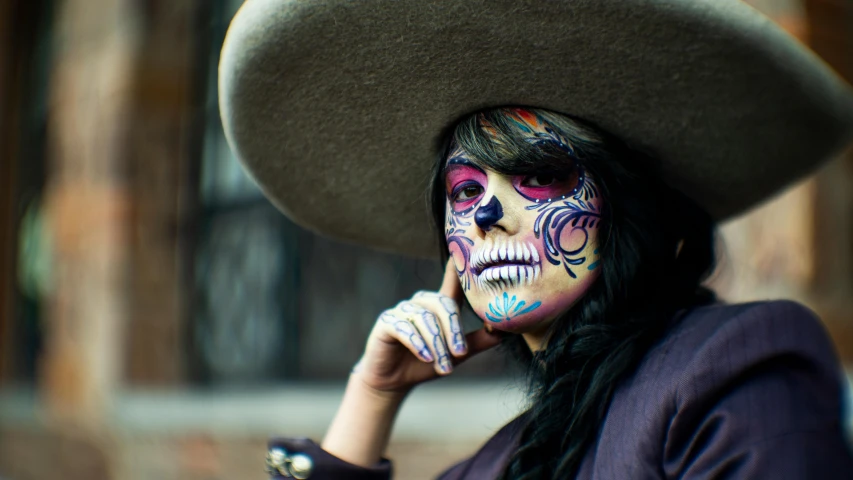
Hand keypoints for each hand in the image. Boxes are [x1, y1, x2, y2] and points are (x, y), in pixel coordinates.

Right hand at [353, 260, 502, 395]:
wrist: (394, 382)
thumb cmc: (425, 363)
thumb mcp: (457, 354)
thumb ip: (480, 340)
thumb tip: (505, 330)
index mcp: (439, 307)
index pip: (452, 284)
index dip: (458, 268)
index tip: (464, 252)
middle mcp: (421, 303)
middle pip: (443, 305)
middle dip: (454, 331)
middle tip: (460, 354)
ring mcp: (402, 311)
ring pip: (425, 320)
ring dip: (437, 345)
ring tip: (444, 367)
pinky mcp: (386, 322)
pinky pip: (405, 328)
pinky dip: (418, 343)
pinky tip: (426, 357)